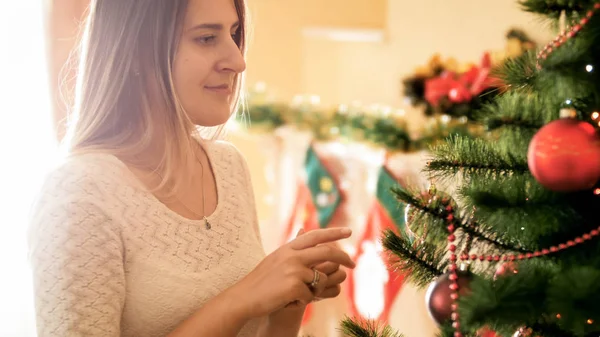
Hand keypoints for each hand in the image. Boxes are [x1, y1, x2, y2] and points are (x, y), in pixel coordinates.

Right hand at [230, 227, 354, 319]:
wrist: (244, 297)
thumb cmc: (261, 281)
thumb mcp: (276, 258)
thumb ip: (293, 247)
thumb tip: (305, 231)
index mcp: (289, 248)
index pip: (316, 235)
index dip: (334, 233)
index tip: (349, 231)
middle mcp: (293, 255)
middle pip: (327, 253)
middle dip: (344, 258)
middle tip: (354, 264)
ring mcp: (294, 270)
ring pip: (320, 280)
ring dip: (313, 290)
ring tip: (294, 294)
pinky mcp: (295, 286)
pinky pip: (310, 296)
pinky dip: (302, 301)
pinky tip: (287, 300)